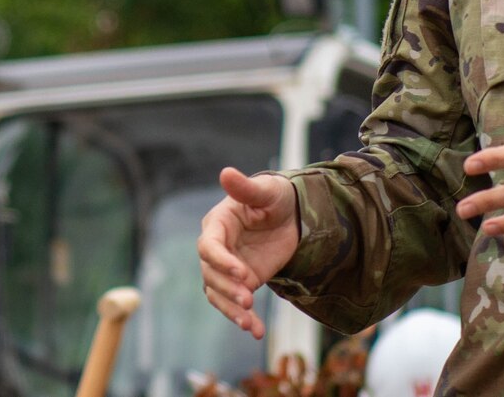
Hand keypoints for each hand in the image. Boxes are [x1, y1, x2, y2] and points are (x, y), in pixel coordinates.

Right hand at [197, 167, 298, 339]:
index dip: (222, 262)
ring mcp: (228, 269)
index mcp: (218, 224)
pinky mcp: (242, 283)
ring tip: (250, 324)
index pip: (209, 247)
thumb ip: (245, 187)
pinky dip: (245, 320)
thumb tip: (226, 172)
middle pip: (211, 275)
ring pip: (218, 294)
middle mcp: (218, 248)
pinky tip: (257, 332)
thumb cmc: (276, 197)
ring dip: (231, 311)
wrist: (294, 217)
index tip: (243, 274)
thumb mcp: (266, 191)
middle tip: (249, 301)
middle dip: (228, 290)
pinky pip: (235, 305)